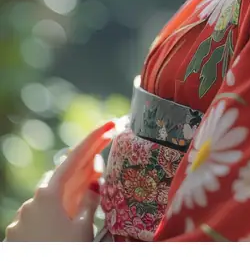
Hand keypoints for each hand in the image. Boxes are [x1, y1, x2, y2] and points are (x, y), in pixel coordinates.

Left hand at [4, 120, 114, 241]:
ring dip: (65, 200)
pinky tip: (64, 227)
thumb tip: (94, 185)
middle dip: (79, 174)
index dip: (93, 140)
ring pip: (47, 202)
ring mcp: (19, 221)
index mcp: (48, 194)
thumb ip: (89, 202)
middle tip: (99, 170)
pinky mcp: (15, 239)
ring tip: (84, 204)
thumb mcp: (83, 229)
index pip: (73, 159)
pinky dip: (52, 218)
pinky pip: (37, 220)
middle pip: (59, 180)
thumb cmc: (64, 253)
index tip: (108, 126)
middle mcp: (30, 202)